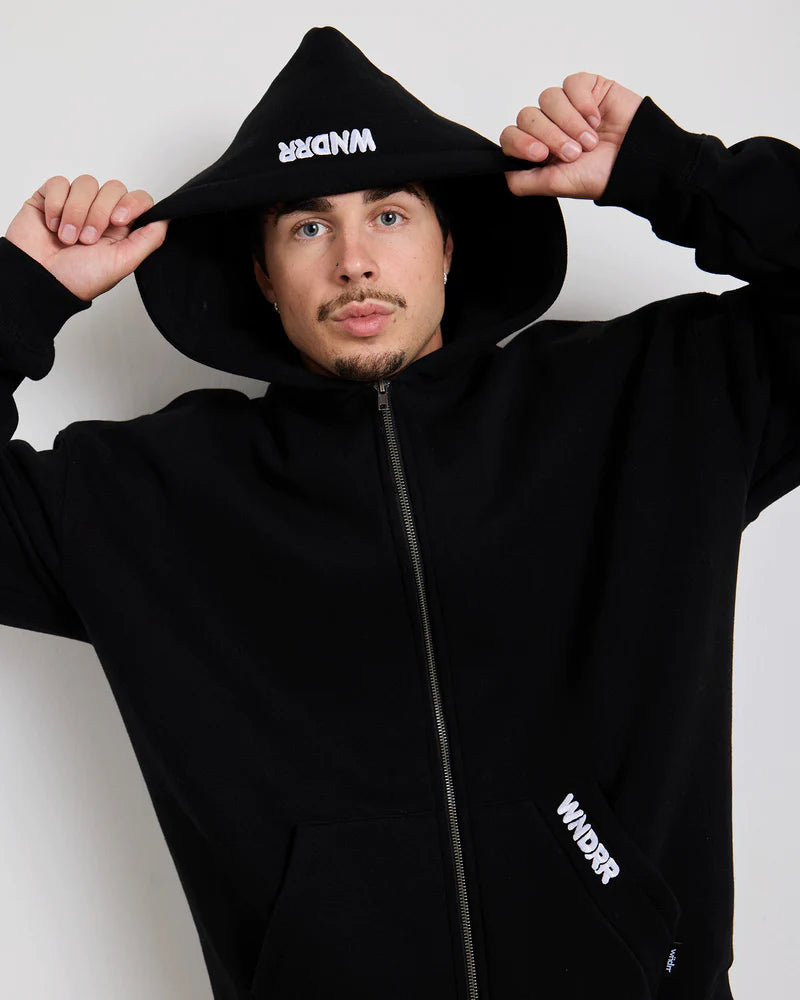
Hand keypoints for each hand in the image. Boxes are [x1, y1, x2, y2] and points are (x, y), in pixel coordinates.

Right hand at [4, 175, 168, 301]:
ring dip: (76, 213)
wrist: (40, 280)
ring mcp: (76, 203)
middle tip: (87, 240)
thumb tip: (166, 218)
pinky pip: (59, 183)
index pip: (139, 199)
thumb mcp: (123, 263)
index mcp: (122, 228)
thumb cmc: (79, 279)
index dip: (132, 203)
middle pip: (114, 187)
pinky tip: (52, 225)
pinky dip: (56, 205)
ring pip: (87, 183)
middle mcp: (101, 212)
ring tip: (67, 238)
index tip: (118, 221)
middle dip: (99, 213)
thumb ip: (148, 240)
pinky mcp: (51, 197)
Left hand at [500, 74, 643, 199]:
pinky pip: (571, 84)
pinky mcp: (587, 88)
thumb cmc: (600, 176)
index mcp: (538, 149)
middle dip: (550, 135)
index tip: (541, 154)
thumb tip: (502, 169)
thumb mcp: (554, 185)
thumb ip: (523, 181)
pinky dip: (582, 103)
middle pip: (526, 116)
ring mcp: (567, 106)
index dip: (521, 142)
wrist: (636, 162)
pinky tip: (596, 118)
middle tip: (574, 153)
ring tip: (589, 140)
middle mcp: (549, 126)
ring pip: (547, 98)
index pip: (510, 135)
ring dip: (569, 122)